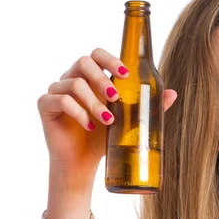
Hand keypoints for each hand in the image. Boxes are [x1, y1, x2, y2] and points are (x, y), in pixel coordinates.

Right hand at [37, 47, 177, 183]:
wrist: (83, 164)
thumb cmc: (103, 139)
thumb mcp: (128, 122)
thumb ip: (147, 107)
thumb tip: (173, 94)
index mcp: (91, 77)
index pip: (97, 55)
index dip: (110, 60)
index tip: (126, 74)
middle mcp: (72, 78)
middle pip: (83, 61)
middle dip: (101, 78)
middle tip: (116, 98)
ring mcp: (57, 91)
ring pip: (73, 83)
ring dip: (94, 102)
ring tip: (107, 121)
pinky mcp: (45, 106)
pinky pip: (60, 100)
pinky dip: (78, 113)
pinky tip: (90, 126)